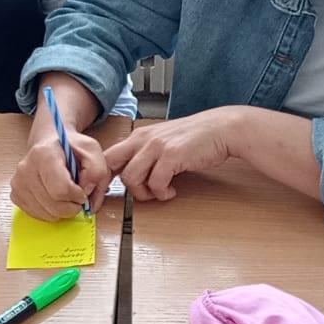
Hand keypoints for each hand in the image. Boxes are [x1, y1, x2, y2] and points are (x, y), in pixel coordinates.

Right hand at [10, 125, 111, 220]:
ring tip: (66, 195)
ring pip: (45, 213)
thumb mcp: (92, 151)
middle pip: (53, 205)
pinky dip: (50, 212)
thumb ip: (96, 171)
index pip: (61, 190)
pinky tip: (54, 198)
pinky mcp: (15, 194)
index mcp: (44, 154)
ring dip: (62, 211)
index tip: (83, 191)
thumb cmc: (72, 148)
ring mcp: (18, 182)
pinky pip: (37, 215)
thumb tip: (86, 193)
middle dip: (72, 207)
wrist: (51, 144)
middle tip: (78, 197)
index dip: (78, 196)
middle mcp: (25, 168)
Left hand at [105, 107, 237, 201]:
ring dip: (143, 193)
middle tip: (130, 195)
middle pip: (110, 165)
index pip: (107, 156)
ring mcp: (156, 146)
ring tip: (158, 192)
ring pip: (130, 178)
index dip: (102, 176)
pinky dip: (162, 193)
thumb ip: (145, 155)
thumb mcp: (162, 142)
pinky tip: (171, 190)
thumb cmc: (193, 139)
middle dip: (113, 185)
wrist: (221, 128)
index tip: (105, 193)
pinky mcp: (172, 155)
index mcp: (138, 136)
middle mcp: (142, 139)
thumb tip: (128, 176)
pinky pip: (156, 183)